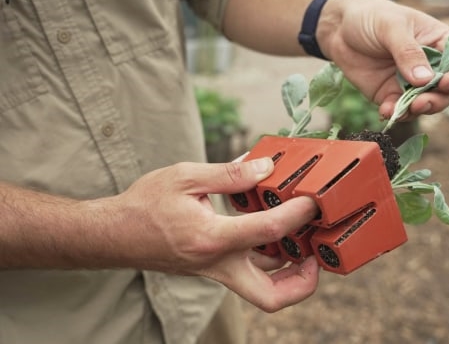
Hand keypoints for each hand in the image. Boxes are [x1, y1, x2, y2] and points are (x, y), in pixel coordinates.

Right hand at [111, 158, 319, 311]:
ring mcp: (216, 271)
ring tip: (303, 239)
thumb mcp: (185, 176)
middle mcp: (217, 264)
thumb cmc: (145, 205)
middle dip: (303, 282)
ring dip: (290, 271)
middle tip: (317, 255)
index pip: (270, 230)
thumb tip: (265, 167)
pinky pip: (249, 273)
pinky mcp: (213, 270)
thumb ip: (230, 174)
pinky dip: (269, 259)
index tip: (312, 200)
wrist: (114, 234)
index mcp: (212, 238)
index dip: (298, 213)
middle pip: (271, 296)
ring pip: (262, 289)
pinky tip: (273, 232)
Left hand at [319, 0, 448, 118]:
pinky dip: (396, 114)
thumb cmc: (371, 17)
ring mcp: (411, 83)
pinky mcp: (391, 95)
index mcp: (441, 44)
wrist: (338, 28)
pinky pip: (400, 110)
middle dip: (437, 100)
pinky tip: (386, 111)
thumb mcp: (391, 27)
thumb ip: (408, 52)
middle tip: (420, 102)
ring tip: (405, 108)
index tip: (446, 82)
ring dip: (418, 110)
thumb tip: (425, 80)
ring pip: (426, 105)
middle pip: (448, 93)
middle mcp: (431, 66)